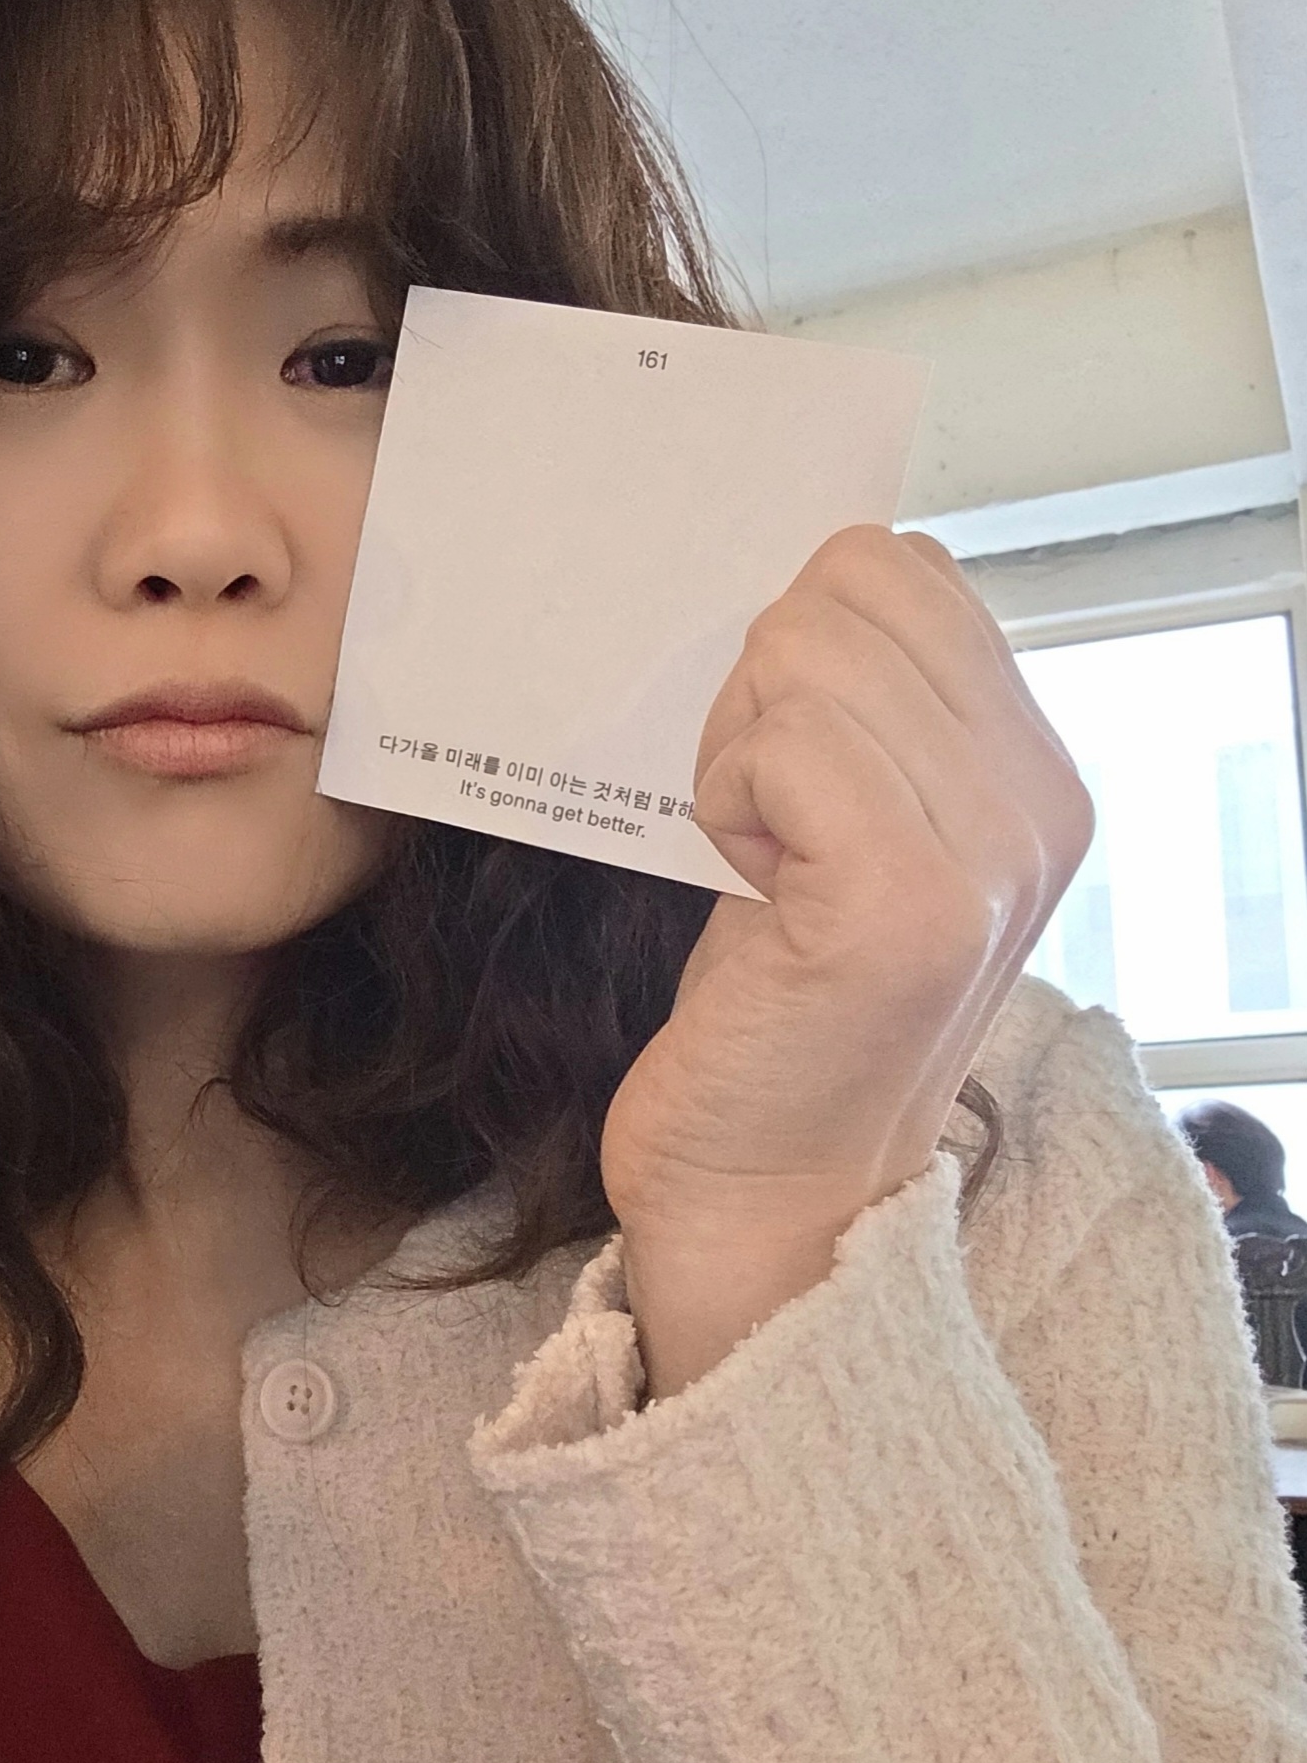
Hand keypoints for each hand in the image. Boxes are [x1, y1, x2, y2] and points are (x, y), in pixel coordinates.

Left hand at [599, 525, 1091, 1397]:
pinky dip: (724, 800)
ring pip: (803, 651)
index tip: (792, 774)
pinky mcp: (905, 907)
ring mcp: (987, 854)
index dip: (804, 650)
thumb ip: (869, 715)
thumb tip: (806, 589)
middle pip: (850, 585)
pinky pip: (777, 741)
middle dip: (762, 688)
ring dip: (737, 749)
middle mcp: (1039, 803)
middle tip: (765, 818)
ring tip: (763, 858)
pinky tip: (748, 885)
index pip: (905, 570)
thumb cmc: (781, 1011)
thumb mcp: (852, 835)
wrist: (767, 1192)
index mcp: (1034, 772)